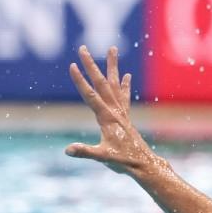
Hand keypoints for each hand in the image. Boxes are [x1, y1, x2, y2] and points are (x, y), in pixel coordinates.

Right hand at [66, 45, 159, 176]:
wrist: (144, 165)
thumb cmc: (123, 161)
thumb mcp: (102, 158)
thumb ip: (85, 152)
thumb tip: (67, 150)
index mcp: (107, 118)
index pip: (90, 95)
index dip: (80, 81)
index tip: (72, 65)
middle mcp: (114, 111)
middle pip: (101, 83)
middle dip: (91, 65)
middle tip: (82, 48)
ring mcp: (121, 112)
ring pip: (114, 84)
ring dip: (112, 66)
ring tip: (112, 48)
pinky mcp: (125, 117)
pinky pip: (124, 96)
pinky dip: (124, 85)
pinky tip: (126, 75)